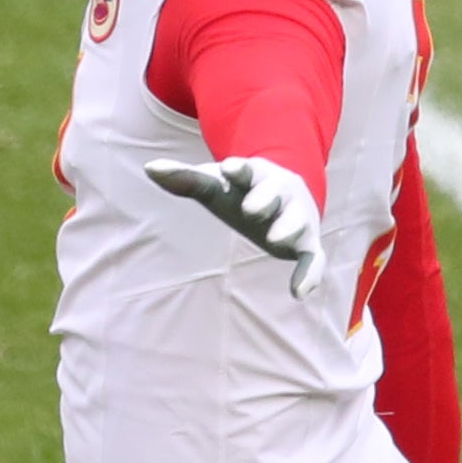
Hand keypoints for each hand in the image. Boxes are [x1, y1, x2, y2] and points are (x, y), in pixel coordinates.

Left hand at [144, 156, 325, 298]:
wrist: (285, 193)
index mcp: (255, 175)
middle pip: (275, 192)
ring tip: (275, 239)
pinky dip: (309, 273)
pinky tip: (299, 294)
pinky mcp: (306, 242)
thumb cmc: (240, 190)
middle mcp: (280, 193)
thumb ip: (184, 179)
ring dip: (288, 228)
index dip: (240, 170)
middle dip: (264, 198)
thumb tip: (149, 168)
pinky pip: (312, 258)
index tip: (230, 169)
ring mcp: (295, 216)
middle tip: (250, 210)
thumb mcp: (214, 185)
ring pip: (297, 221)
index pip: (247, 170)